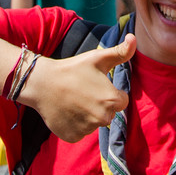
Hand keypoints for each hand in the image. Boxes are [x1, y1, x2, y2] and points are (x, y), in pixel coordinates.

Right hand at [17, 34, 133, 141]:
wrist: (42, 83)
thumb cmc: (72, 69)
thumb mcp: (98, 58)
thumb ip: (120, 52)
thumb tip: (134, 38)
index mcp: (112, 100)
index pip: (122, 101)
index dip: (111, 92)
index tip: (96, 85)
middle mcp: (102, 119)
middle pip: (109, 113)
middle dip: (100, 104)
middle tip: (84, 92)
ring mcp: (87, 130)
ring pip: (94, 122)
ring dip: (88, 114)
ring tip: (74, 100)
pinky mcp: (73, 137)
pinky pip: (80, 131)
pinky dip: (76, 124)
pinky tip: (67, 110)